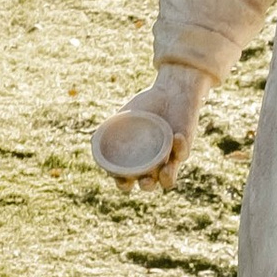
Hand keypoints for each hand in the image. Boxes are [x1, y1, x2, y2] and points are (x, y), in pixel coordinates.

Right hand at [92, 62, 210, 191]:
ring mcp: (168, 158)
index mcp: (134, 160)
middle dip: (146, 186)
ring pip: (168, 179)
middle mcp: (151, 163)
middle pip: (148, 184)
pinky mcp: (183, 149)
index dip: (122, 183)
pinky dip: (180, 147)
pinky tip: (176, 135)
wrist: (170, 91)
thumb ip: (109, 129)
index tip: (121, 178)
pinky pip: (183, 154)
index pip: (126, 179)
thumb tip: (92, 141)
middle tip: (144, 180)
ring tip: (165, 170)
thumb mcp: (125, 116)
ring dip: (166, 179)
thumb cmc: (145, 105)